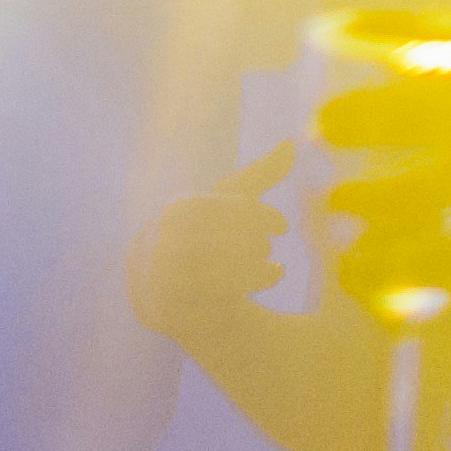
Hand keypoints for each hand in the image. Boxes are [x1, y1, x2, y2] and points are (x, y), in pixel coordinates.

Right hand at [128, 140, 302, 349]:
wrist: (158, 286)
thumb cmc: (203, 235)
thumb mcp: (227, 204)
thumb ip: (259, 175)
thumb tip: (291, 143)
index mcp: (178, 211)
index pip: (221, 209)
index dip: (256, 216)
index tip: (282, 226)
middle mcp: (166, 241)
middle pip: (217, 239)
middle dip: (251, 242)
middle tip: (267, 246)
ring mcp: (166, 276)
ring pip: (216, 270)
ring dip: (253, 267)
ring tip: (270, 264)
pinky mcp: (173, 306)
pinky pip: (215, 297)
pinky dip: (251, 283)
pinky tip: (271, 276)